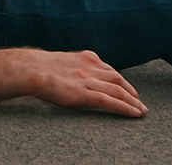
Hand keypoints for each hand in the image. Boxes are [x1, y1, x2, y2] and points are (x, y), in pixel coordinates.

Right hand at [24, 50, 147, 116]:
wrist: (30, 70)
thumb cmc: (39, 68)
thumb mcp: (62, 61)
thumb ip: (73, 67)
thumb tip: (74, 76)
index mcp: (86, 57)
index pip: (109, 70)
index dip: (121, 81)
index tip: (129, 89)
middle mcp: (91, 67)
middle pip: (118, 80)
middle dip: (131, 91)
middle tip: (139, 101)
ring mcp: (88, 80)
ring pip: (118, 91)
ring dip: (133, 101)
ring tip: (141, 110)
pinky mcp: (84, 94)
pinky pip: (110, 101)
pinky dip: (125, 107)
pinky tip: (134, 113)